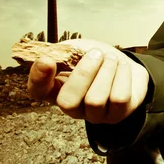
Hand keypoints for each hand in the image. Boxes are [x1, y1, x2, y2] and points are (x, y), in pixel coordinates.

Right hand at [27, 39, 149, 123]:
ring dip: (106, 71)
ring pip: (95, 100)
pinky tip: (122, 67)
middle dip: (84, 73)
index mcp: (57, 88)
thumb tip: (50, 55)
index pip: (38, 91)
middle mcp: (73, 107)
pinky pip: (118, 98)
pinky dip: (122, 76)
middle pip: (68, 102)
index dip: (38, 78)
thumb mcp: (78, 48)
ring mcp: (95, 115)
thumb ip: (64, 51)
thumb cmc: (98, 58)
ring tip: (111, 58)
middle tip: (96, 53)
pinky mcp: (117, 114)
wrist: (125, 63)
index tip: (46, 60)